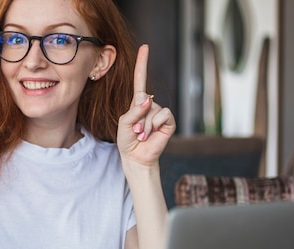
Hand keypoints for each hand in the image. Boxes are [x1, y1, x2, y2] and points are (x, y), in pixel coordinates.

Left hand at [116, 45, 175, 166]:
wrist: (136, 156)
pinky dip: (153, 125)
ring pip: (152, 109)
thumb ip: (134, 110)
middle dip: (136, 117)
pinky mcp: (169, 121)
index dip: (142, 63)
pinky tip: (151, 134)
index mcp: (137, 102)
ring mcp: (160, 112)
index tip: (145, 47)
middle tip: (134, 131)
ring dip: (144, 124)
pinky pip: (162, 114)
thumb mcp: (124, 123)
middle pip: (142, 99)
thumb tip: (149, 99)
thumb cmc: (128, 140)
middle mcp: (150, 104)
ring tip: (142, 134)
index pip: (140, 79)